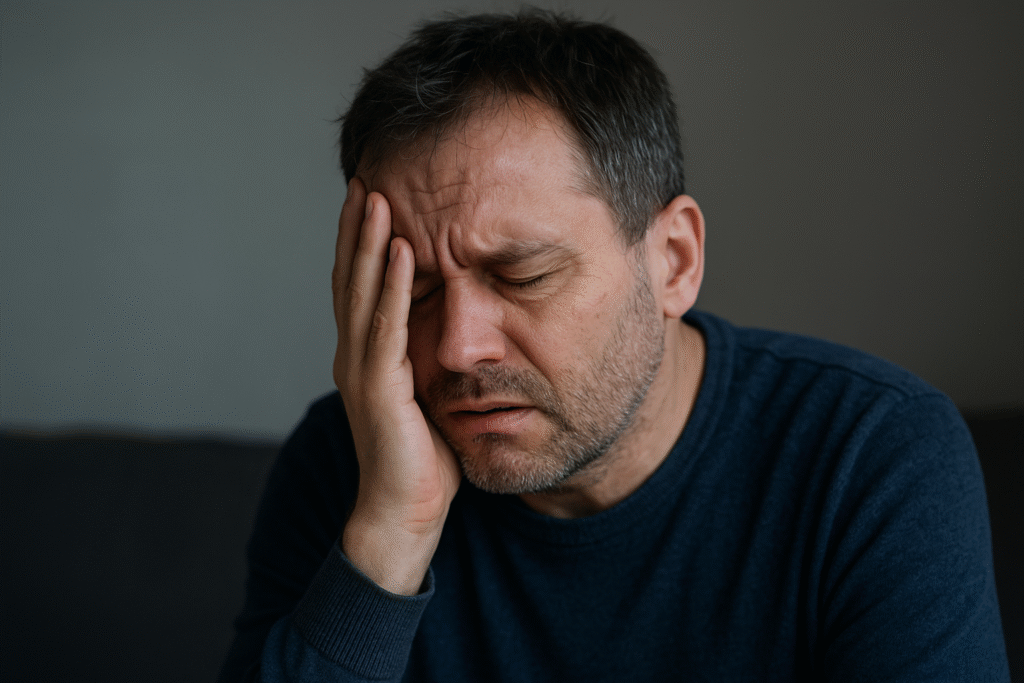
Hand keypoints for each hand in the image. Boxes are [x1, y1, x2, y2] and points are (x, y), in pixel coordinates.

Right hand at [332, 178, 460, 594]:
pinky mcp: (378, 388)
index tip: (371, 198)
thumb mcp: (427, 396)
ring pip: (361, 293)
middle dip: (356, 228)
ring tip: (375, 196)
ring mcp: (361, 370)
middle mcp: (354, 356)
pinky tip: (399, 250)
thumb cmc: (423, 459)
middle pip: (351, 278)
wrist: (404, 514)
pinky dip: (392, 286)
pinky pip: (386, 327)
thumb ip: (427, 360)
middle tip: (363, 179)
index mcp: (366, 356)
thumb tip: (454, 329)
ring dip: (367, 242)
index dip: (360, 242)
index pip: (360, 287)